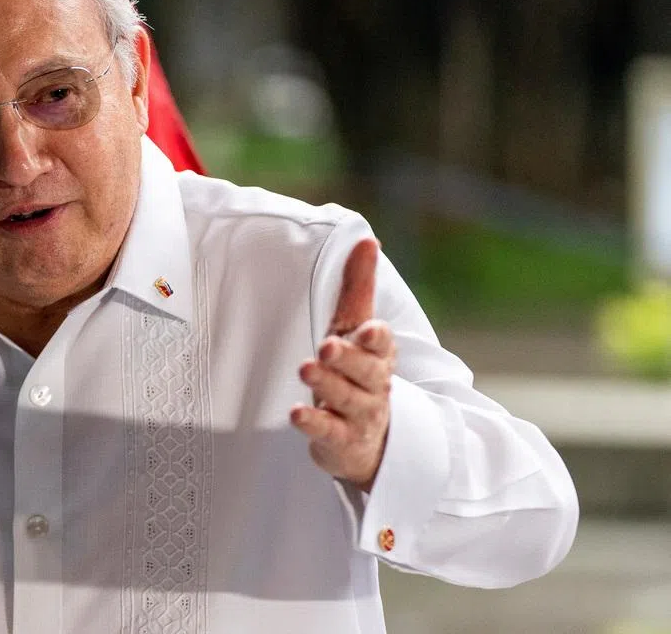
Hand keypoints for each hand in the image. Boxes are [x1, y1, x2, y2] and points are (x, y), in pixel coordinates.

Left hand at [290, 238, 394, 491]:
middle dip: (348, 358)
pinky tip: (296, 414)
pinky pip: (329, 432)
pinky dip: (313, 423)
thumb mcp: (356, 330)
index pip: (383, 344)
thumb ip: (359, 288)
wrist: (369, 440)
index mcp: (378, 355)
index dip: (376, 338)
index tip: (368, 329)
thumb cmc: (358, 373)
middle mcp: (374, 385)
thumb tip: (367, 240)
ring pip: (347, 399)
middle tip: (327, 346)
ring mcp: (359, 415)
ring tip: (307, 369)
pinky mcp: (341, 440)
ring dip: (327, 385)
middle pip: (366, 372)